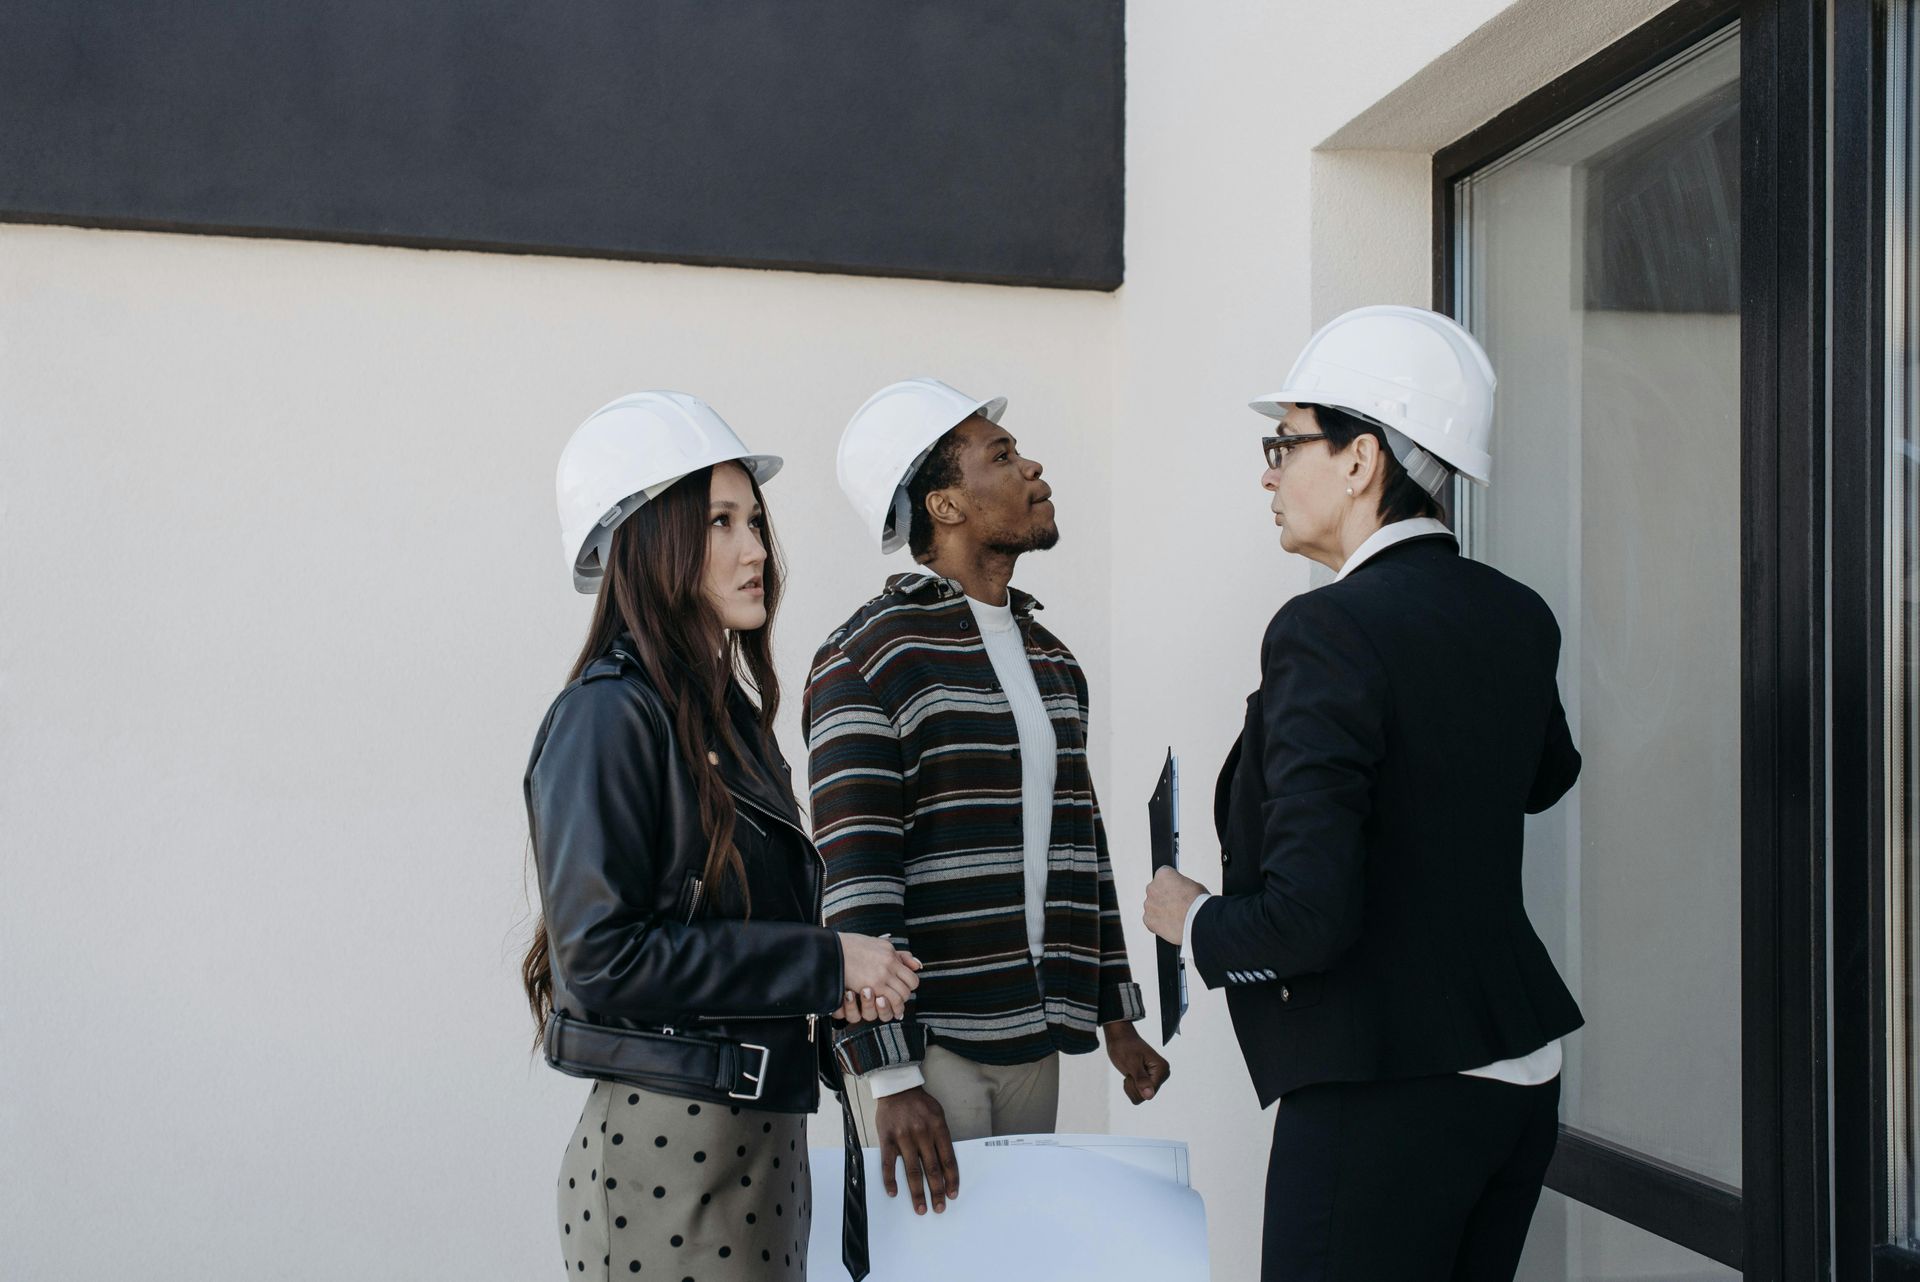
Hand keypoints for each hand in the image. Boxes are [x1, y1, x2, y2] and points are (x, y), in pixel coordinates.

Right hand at [837, 933, 920, 1021]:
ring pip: (900, 998)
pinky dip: (885, 1008)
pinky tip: (879, 1007)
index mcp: (891, 954)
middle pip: (908, 990)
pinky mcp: (871, 986)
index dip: (908, 987)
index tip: (899, 989)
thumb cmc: (852, 947)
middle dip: (902, 997)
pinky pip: (887, 1003)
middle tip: (893, 999)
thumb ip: (900, 955)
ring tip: (887, 1004)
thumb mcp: (879, 944)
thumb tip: (918, 966)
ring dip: (894, 1004)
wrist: (831, 950)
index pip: (912, 978)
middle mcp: (889, 965)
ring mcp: (881, 976)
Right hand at [873, 1086, 959, 1213]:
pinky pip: (888, 1163)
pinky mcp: (887, 1138)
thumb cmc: (920, 1104)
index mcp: (938, 1128)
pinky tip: (893, 1192)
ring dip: (917, 1192)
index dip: (951, 1179)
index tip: (952, 1194)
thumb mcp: (938, 1115)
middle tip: (939, 1208)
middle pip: (932, 1168)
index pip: (948, 1160)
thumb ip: (942, 1137)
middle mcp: (922, 1134)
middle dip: (937, 1191)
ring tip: (921, 1208)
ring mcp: (904, 1137)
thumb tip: (947, 1166)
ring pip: (912, 1170)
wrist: (897, 1088)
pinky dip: (890, 1180)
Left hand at [1104, 1020, 1170, 1103]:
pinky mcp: (1147, 1081)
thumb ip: (1141, 1079)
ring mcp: (1155, 1079)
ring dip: (1131, 1087)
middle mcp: (1162, 1075)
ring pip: (1141, 1098)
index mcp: (1162, 1069)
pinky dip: (1130, 1087)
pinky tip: (1131, 1074)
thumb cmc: (1125, 1046)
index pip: (1150, 1092)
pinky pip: (1138, 1095)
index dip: (1136, 1085)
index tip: (1132, 1070)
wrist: (1120, 1038)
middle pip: (1146, 1097)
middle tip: (1131, 1069)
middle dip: (1133, 1086)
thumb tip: (1149, 1096)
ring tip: (1131, 1071)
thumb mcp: (1131, 1062)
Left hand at [1143, 866, 1206, 944]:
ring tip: (1174, 917)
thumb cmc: (1199, 903)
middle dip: (1164, 897)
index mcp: (1163, 874)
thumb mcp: (1193, 885)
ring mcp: (1148, 904)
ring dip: (1160, 910)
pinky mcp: (1147, 919)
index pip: (1164, 875)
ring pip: (1153, 906)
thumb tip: (1179, 890)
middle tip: (1175, 905)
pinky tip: (1169, 925)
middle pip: (1156, 891)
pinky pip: (1151, 920)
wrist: (1198, 922)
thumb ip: (1180, 886)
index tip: (1176, 889)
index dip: (1172, 884)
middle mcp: (1152, 887)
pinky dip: (1158, 923)